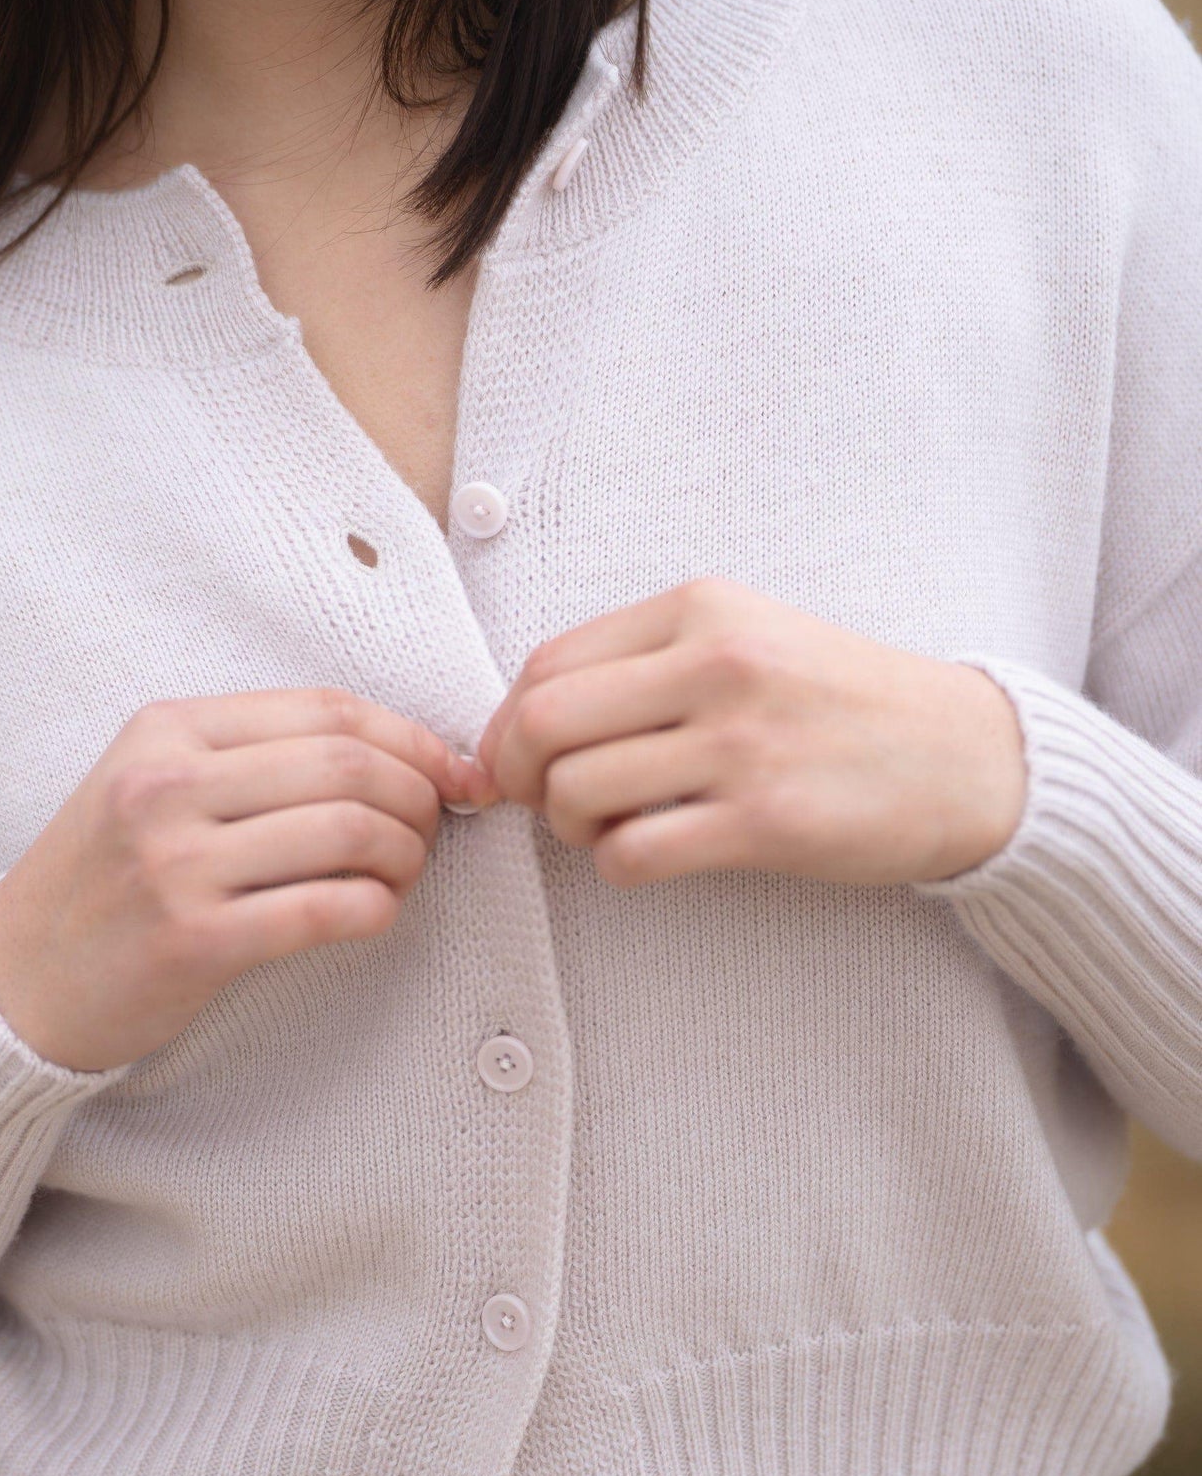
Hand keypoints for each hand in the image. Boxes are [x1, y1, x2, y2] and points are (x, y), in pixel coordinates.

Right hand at [0, 689, 487, 1070]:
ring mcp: (176, 864)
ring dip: (404, 854)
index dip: (411, 737)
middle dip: (418, 795)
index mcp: (165, 732)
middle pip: (348, 765)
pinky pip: (324, 910)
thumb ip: (253, 758)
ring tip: (401, 873)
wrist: (15, 979)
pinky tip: (374, 913)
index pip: (325, 710)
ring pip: (347, 831)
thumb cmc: (103, 880)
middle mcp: (168, 787)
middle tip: (431, 828)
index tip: (452, 770)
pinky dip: (375, 908)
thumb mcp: (152, 784)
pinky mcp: (193, 941)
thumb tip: (396, 753)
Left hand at [474, 578, 1026, 889]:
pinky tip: (653, 854)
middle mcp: (717, 665)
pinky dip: (619, 865)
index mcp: (702, 609)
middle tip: (547, 802)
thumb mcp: (746, 638)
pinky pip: (633, 854)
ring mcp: (743, 744)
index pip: (547, 664)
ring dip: (572, 826)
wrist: (967, 756)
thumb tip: (519, 725)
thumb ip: (642, 664)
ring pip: (577, 791)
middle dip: (521, 776)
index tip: (522, 761)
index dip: (509, 725)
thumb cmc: (839, 702)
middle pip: (545, 724)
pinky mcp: (766, 822)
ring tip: (612, 826)